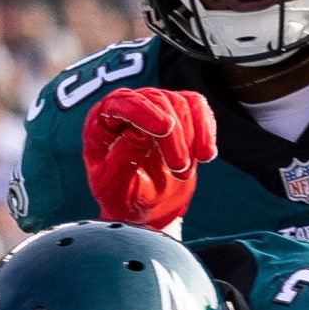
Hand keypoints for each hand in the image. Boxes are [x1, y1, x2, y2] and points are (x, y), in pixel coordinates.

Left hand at [84, 88, 217, 228]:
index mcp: (102, 121)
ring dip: (190, 138)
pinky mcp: (180, 113)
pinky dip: (206, 129)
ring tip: (184, 173)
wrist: (147, 208)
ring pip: (181, 103)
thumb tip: (138, 132)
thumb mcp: (115, 187)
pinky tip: (205, 154)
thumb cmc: (123, 198)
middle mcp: (128, 107)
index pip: (123, 102)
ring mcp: (155, 107)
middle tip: (180, 169)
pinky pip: (198, 107)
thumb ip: (122, 160)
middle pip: (157, 101)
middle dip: (174, 136)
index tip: (165, 128)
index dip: (144, 111)